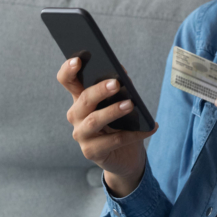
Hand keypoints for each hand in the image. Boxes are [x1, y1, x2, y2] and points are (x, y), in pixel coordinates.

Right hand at [57, 57, 158, 194]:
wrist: (126, 156)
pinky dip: (134, 134)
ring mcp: (81, 135)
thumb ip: (120, 87)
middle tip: (116, 83)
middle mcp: (76, 116)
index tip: (77, 59)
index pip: (67, 81)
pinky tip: (150, 128)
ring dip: (113, 111)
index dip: (68, 70)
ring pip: (94, 121)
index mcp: (80, 99)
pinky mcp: (91, 152)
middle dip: (99, 90)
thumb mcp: (121, 102)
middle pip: (83, 100)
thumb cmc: (122, 124)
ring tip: (131, 104)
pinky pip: (113, 141)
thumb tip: (123, 74)